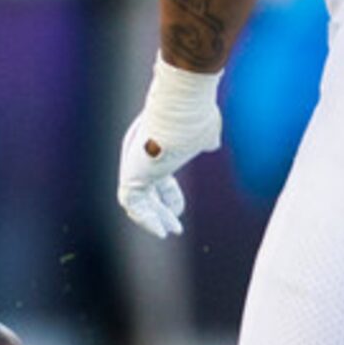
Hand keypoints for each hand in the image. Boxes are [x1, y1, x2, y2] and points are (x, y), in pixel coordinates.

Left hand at [115, 58, 223, 238]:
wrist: (183, 112)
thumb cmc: (196, 116)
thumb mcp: (205, 131)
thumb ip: (205, 139)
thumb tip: (211, 144)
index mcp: (156, 146)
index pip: (160, 177)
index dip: (170, 195)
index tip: (179, 211)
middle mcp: (141, 156)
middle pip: (149, 190)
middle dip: (161, 210)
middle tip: (174, 227)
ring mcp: (135, 165)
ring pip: (139, 200)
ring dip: (154, 218)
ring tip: (168, 232)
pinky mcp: (131, 174)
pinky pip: (133, 203)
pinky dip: (145, 218)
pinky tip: (160, 230)